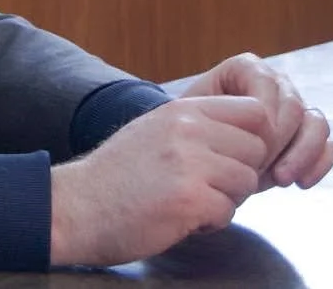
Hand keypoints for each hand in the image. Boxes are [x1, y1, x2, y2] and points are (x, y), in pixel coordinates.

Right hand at [49, 96, 269, 266]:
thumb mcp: (154, 130)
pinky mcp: (188, 198)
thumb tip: (244, 135)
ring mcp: (189, 163)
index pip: (254, 112)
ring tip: (192, 203)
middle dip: (240, 173)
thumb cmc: (115, 176)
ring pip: (246, 182)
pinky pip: (228, 212)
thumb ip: (195, 127)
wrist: (75, 207)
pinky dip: (210, 222)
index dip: (252, 139)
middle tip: (208, 187)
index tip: (231, 159)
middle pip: (257, 149)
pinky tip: (181, 218)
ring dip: (226, 199)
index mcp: (181, 110)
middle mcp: (187, 129)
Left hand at [180, 53, 332, 191]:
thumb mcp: (196, 120)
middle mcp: (275, 84)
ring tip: (281, 179)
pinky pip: (328, 145)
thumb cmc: (192, 134)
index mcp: (247, 69)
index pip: (267, 86)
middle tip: (261, 167)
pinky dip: (320, 164)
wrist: (199, 156)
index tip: (247, 146)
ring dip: (303, 154)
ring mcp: (295, 109)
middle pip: (294, 106)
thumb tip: (258, 117)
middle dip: (280, 141)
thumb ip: (221, 113)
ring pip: (316, 123)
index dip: (263, 118)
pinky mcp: (307, 136)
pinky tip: (302, 183)